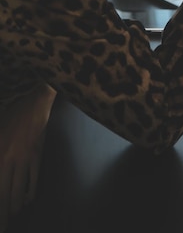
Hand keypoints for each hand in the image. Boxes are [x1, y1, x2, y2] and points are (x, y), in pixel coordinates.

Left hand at [0, 83, 55, 231]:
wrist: (35, 103)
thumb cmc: (12, 116)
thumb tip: (1, 175)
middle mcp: (8, 159)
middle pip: (4, 194)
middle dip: (3, 214)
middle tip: (3, 229)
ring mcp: (24, 158)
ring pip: (18, 190)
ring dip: (14, 207)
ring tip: (10, 220)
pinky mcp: (37, 155)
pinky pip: (33, 179)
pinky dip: (29, 192)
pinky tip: (27, 200)